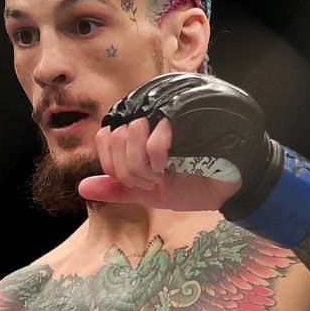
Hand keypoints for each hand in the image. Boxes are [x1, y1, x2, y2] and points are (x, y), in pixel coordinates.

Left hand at [78, 115, 240, 211]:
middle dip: (129, 170)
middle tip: (152, 178)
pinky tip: (170, 164)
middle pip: (114, 138)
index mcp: (138, 134)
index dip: (114, 165)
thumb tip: (81, 187)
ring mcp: (167, 116)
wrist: (228, 188)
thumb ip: (116, 189)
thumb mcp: (146, 194)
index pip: (104, 138)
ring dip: (142, 166)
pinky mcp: (185, 119)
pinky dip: (156, 158)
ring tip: (162, 171)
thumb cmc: (191, 185)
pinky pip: (154, 137)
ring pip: (129, 136)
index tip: (138, 180)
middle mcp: (149, 119)